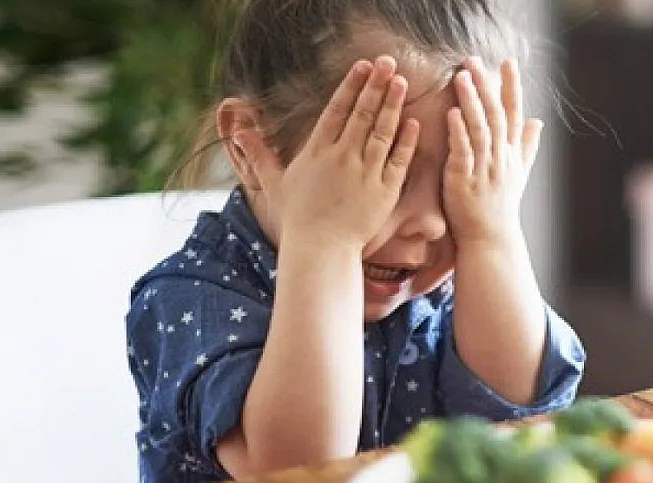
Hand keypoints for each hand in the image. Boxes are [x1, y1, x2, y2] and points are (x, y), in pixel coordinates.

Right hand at [233, 56, 419, 250]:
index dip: (351, 86)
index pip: (337, 110)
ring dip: (393, 104)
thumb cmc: (298, 219)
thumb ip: (260, 155)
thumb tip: (238, 132)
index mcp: (318, 151)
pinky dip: (407, 140)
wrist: (320, 249)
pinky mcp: (384, 190)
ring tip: (402, 82)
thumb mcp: (275, 183)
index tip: (362, 66)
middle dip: (376, 85)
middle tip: (388, 62)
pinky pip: (398, 160)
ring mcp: (365, 172)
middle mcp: (342, 157)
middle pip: (362, 113)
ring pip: (382, 131)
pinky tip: (414, 122)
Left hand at [443, 57, 542, 245]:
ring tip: (461, 77)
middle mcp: (501, 158)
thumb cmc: (501, 206)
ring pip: (480, 129)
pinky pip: (463, 152)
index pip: (514, 113)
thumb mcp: (519, 174)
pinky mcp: (464, 181)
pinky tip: (452, 113)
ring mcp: (484, 169)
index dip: (511, 87)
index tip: (508, 62)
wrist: (491, 239)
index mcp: (512, 153)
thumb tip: (538, 121)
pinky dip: (458, 132)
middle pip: (496, 115)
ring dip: (471, 101)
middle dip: (486, 86)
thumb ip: (527, 146)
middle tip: (474, 60)